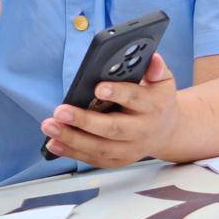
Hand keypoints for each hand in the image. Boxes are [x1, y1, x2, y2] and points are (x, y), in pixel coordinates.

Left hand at [40, 51, 177, 168]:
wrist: (168, 131)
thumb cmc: (157, 99)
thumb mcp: (162, 80)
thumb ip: (157, 68)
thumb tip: (152, 58)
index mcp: (153, 106)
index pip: (135, 98)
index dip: (117, 93)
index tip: (98, 88)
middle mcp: (143, 130)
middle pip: (113, 128)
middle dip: (85, 121)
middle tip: (61, 111)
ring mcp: (131, 149)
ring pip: (101, 148)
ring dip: (73, 138)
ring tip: (50, 126)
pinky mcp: (119, 160)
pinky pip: (95, 159)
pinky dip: (73, 152)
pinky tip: (54, 143)